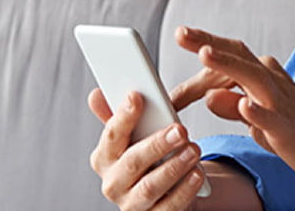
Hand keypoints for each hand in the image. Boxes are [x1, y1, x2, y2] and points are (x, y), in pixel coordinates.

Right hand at [87, 89, 206, 210]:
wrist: (165, 193)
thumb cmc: (148, 159)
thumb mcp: (135, 137)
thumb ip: (120, 116)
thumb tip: (96, 94)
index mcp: (104, 158)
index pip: (111, 136)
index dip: (123, 116)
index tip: (137, 97)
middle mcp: (113, 184)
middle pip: (132, 163)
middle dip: (157, 145)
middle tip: (180, 130)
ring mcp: (132, 204)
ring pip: (150, 188)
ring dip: (174, 168)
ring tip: (194, 150)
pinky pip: (169, 207)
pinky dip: (184, 191)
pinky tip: (197, 174)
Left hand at [170, 26, 294, 181]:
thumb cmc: (292, 129)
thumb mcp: (255, 116)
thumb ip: (231, 105)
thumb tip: (208, 96)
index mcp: (262, 75)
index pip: (227, 60)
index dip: (200, 57)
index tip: (178, 48)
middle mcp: (270, 80)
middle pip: (237, 56)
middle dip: (208, 43)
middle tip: (181, 33)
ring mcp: (280, 102)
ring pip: (252, 77)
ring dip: (228, 64)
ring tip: (204, 54)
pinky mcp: (286, 127)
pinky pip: (270, 117)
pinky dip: (256, 110)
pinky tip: (243, 105)